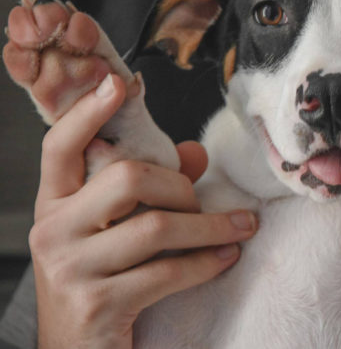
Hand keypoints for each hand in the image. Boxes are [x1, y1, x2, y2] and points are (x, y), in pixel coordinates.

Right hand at [29, 74, 257, 348]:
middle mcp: (52, 230)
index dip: (88, 112)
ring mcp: (70, 269)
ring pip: (156, 226)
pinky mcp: (96, 304)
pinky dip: (207, 261)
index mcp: (55, 204)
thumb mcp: (119, 231)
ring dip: (211, 226)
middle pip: (127, 178)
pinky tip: (227, 257)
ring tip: (241, 228)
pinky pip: (167, 271)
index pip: (60, 145)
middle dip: (182, 187)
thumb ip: (152, 189)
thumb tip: (196, 152)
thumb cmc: (104, 282)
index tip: (118, 82)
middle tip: (204, 202)